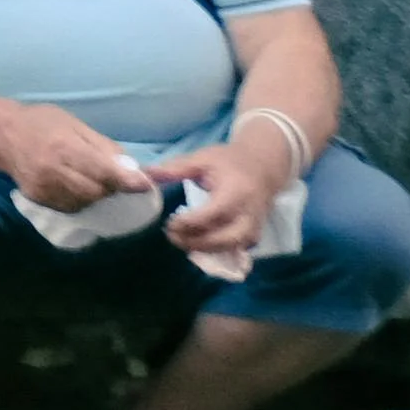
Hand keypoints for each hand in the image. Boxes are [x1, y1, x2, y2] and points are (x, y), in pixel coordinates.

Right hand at [0, 104, 154, 208]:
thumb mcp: (75, 124)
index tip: (145, 185)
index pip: (103, 171)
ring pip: (85, 202)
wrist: (1, 134)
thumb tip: (132, 167)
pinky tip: (76, 186)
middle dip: (111, 188)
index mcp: (64, 147)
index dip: (127, 180)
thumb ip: (104, 146)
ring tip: (92, 179)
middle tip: (113, 178)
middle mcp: (52, 171)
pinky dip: (81, 199)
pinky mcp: (38, 199)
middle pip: (96, 192)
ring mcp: (44, 188)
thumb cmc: (42, 122)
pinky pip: (71, 206)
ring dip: (97, 195)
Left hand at [147, 136, 285, 257]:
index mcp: (237, 191)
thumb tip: (146, 174)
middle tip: (171, 236)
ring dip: (204, 248)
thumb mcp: (203, 158)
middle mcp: (250, 213)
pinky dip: (215, 250)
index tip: (170, 223)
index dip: (191, 222)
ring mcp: (255, 226)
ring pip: (232, 246)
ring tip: (179, 241)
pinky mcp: (254, 234)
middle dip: (197, 241)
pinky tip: (195, 244)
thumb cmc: (230, 161)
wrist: (264, 167)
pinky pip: (236, 249)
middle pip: (227, 237)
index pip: (215, 213)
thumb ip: (175, 168)